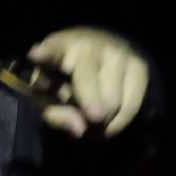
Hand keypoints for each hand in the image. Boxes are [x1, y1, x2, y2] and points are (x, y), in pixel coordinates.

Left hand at [24, 27, 151, 138]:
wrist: (101, 55)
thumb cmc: (64, 78)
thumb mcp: (49, 99)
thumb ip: (56, 115)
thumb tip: (81, 130)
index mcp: (58, 47)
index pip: (50, 51)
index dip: (44, 54)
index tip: (36, 54)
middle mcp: (89, 45)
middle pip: (88, 89)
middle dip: (87, 112)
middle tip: (87, 117)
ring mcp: (118, 52)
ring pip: (111, 105)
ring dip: (101, 121)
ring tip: (93, 114)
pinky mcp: (139, 65)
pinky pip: (130, 109)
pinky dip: (118, 123)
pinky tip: (109, 119)